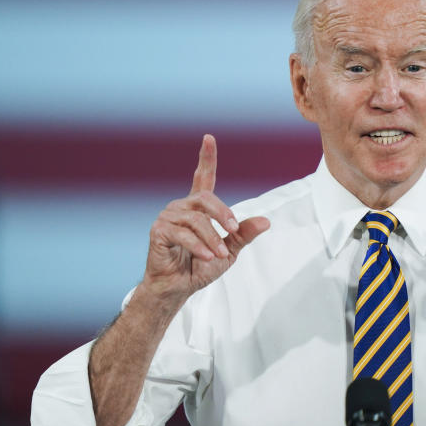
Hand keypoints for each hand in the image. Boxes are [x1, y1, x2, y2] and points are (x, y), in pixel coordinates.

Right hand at [141, 134, 269, 307]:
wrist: (179, 287)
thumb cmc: (201, 267)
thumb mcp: (230, 250)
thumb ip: (244, 234)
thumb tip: (266, 221)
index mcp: (198, 208)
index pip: (203, 177)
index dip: (206, 158)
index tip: (209, 138)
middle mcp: (182, 207)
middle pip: (206, 197)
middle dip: (223, 214)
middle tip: (233, 231)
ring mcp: (168, 217)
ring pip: (196, 219)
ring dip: (212, 238)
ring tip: (219, 255)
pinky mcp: (158, 230)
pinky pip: (182, 233)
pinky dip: (198, 246)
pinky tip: (207, 257)